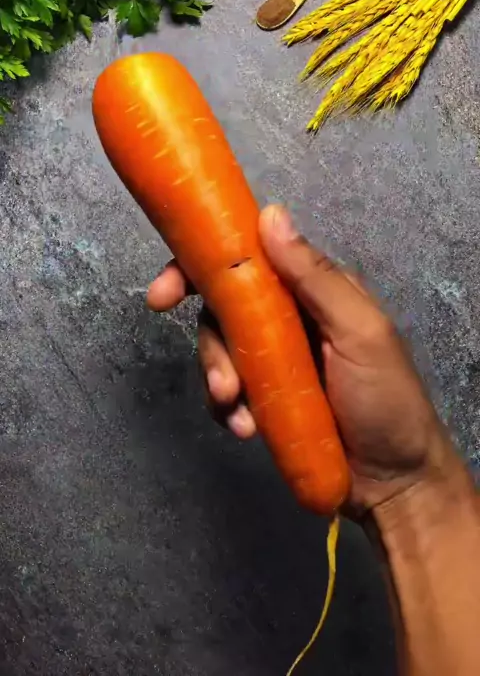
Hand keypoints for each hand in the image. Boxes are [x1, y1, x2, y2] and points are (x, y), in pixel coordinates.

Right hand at [147, 205, 453, 513]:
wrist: (396, 482)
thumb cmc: (388, 399)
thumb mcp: (360, 332)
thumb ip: (315, 277)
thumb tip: (270, 214)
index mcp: (312, 290)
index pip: (249, 259)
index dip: (201, 267)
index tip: (166, 293)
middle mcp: (288, 317)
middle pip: (223, 310)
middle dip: (210, 345)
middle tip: (217, 381)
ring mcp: (274, 359)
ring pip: (221, 352)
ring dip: (221, 381)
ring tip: (242, 412)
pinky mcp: (265, 398)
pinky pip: (227, 392)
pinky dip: (229, 409)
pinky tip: (247, 429)